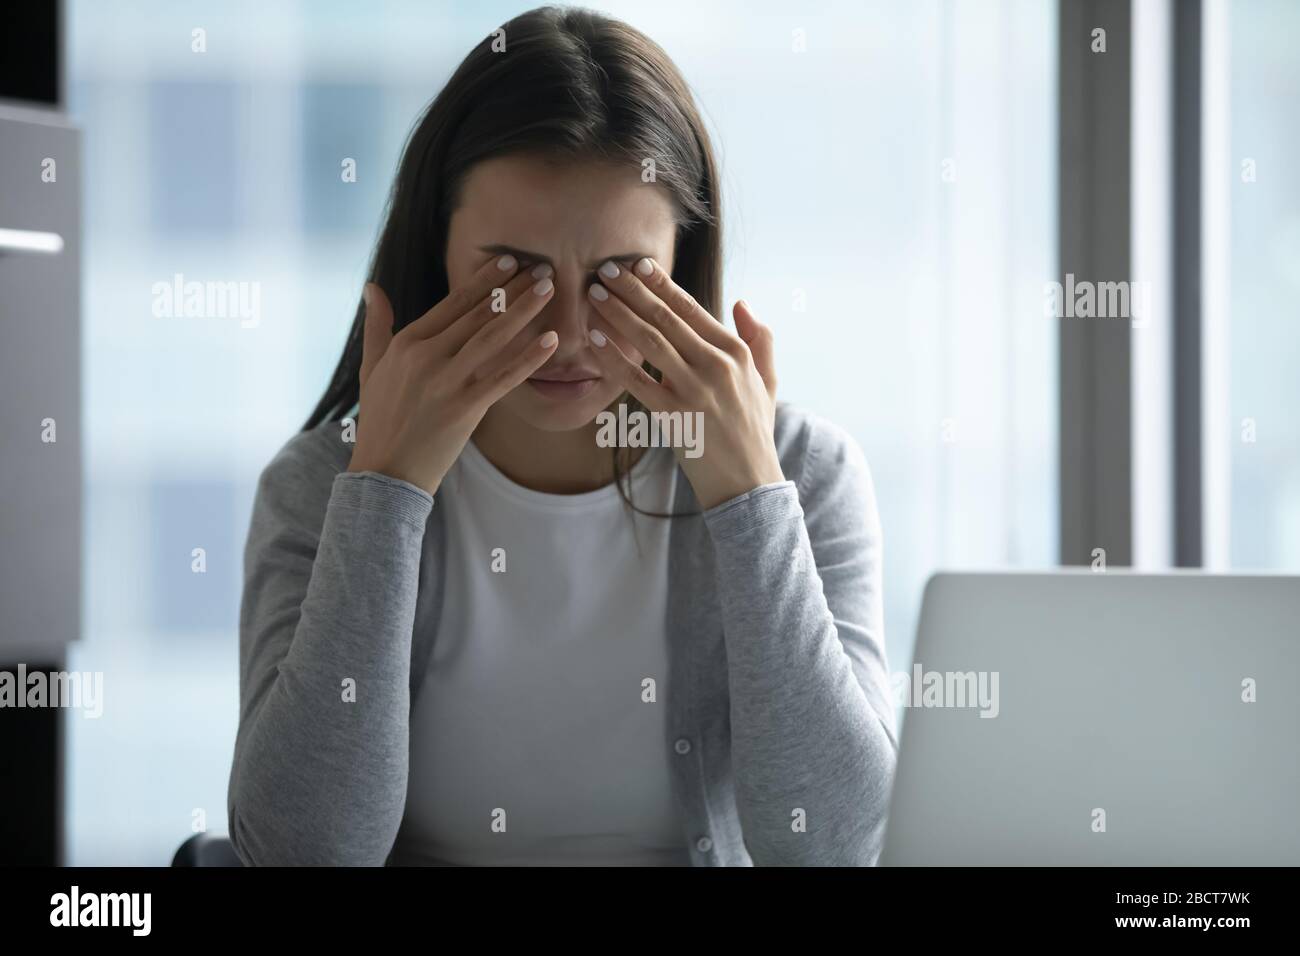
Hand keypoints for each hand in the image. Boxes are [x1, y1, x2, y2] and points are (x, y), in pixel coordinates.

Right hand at [346, 256, 557, 494]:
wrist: (386, 471)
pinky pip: (504, 377)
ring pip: (493, 338)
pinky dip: (529, 358)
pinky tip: (552, 342)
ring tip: (551, 290)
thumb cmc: (381, 420)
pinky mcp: (465, 408)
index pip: (453, 303)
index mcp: (407, 343)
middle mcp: (427, 357)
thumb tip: (372, 287)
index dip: (484, 281)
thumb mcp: (372, 368)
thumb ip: (377, 326)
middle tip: (543, 268)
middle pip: (479, 314)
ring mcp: (447, 382)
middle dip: (513, 289)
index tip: (510, 262)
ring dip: (525, 311)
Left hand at [584, 257, 784, 509]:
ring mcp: (695, 391)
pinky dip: (615, 359)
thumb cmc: (754, 430)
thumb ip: (760, 339)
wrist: (748, 481)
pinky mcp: (675, 417)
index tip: (636, 264)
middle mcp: (716, 365)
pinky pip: (637, 382)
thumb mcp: (768, 380)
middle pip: (666, 318)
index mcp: (735, 351)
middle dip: (633, 291)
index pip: (691, 308)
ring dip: (620, 316)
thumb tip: (740, 303)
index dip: (661, 284)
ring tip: (595, 296)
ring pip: (650, 343)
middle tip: (605, 269)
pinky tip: (595, 340)